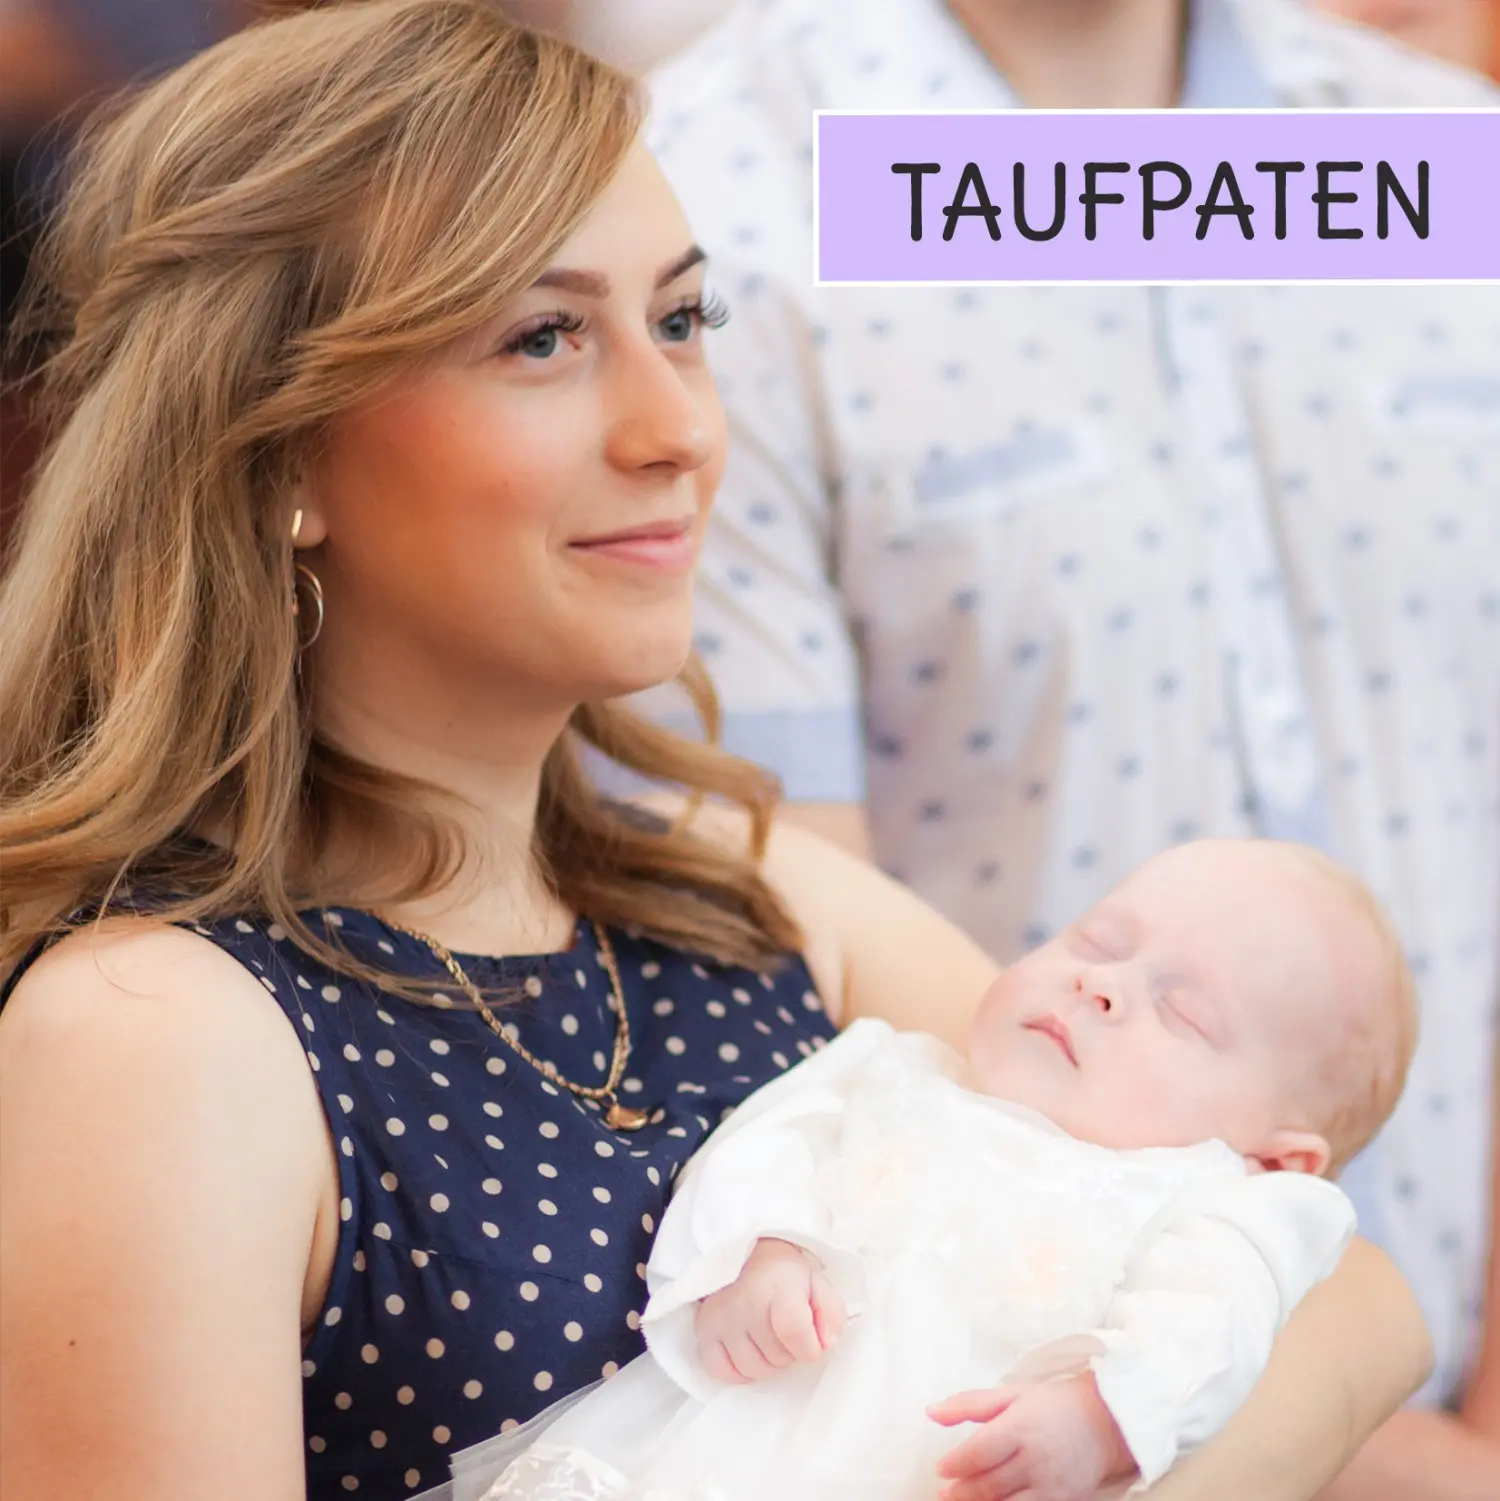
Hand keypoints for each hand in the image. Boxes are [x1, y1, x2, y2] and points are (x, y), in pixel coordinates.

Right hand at [693, 1237, 845, 1383]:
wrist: (746, 1254)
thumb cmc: (784, 1273)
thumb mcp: (818, 1283)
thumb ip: (832, 1314)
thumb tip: (827, 1345)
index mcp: (779, 1287)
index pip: (795, 1333)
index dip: (810, 1348)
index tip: (812, 1343)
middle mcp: (746, 1302)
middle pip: (777, 1357)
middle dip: (790, 1353)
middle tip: (787, 1332)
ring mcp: (722, 1317)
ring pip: (753, 1370)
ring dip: (767, 1364)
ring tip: (770, 1340)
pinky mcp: (704, 1329)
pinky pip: (722, 1371)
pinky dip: (739, 1370)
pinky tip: (749, 1351)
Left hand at [928, 1374, 1136, 1500]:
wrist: (1105, 1423)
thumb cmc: (1053, 1405)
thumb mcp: (1010, 1394)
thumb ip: (969, 1404)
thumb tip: (931, 1412)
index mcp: (1020, 1427)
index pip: (978, 1453)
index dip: (955, 1464)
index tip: (941, 1468)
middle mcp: (1035, 1459)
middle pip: (989, 1485)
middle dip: (962, 1492)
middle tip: (945, 1492)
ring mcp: (1051, 1485)